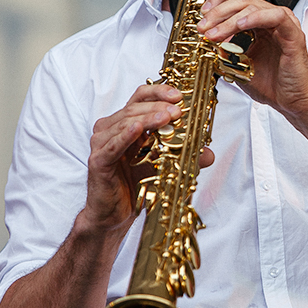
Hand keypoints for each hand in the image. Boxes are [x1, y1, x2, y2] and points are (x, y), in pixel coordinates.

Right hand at [85, 84, 215, 232]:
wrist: (115, 215)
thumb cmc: (135, 185)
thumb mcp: (165, 166)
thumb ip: (185, 157)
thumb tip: (209, 154)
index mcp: (126, 124)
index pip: (139, 98)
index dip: (158, 92)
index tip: (178, 95)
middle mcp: (111, 129)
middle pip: (134, 108)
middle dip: (159, 107)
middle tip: (178, 110)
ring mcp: (102, 144)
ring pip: (125, 122)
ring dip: (148, 118)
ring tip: (167, 117)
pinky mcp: (98, 161)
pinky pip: (113, 145)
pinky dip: (126, 135)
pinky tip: (139, 128)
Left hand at [196, 0, 307, 121]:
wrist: (293, 103)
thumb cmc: (272, 85)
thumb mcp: (240, 64)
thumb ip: (226, 50)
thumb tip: (206, 40)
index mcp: (261, 23)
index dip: (217, 2)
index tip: (202, 17)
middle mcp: (273, 20)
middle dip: (217, 11)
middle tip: (202, 27)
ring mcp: (285, 25)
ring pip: (253, 6)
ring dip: (228, 17)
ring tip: (214, 34)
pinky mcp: (294, 35)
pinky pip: (275, 17)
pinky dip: (255, 18)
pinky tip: (239, 26)